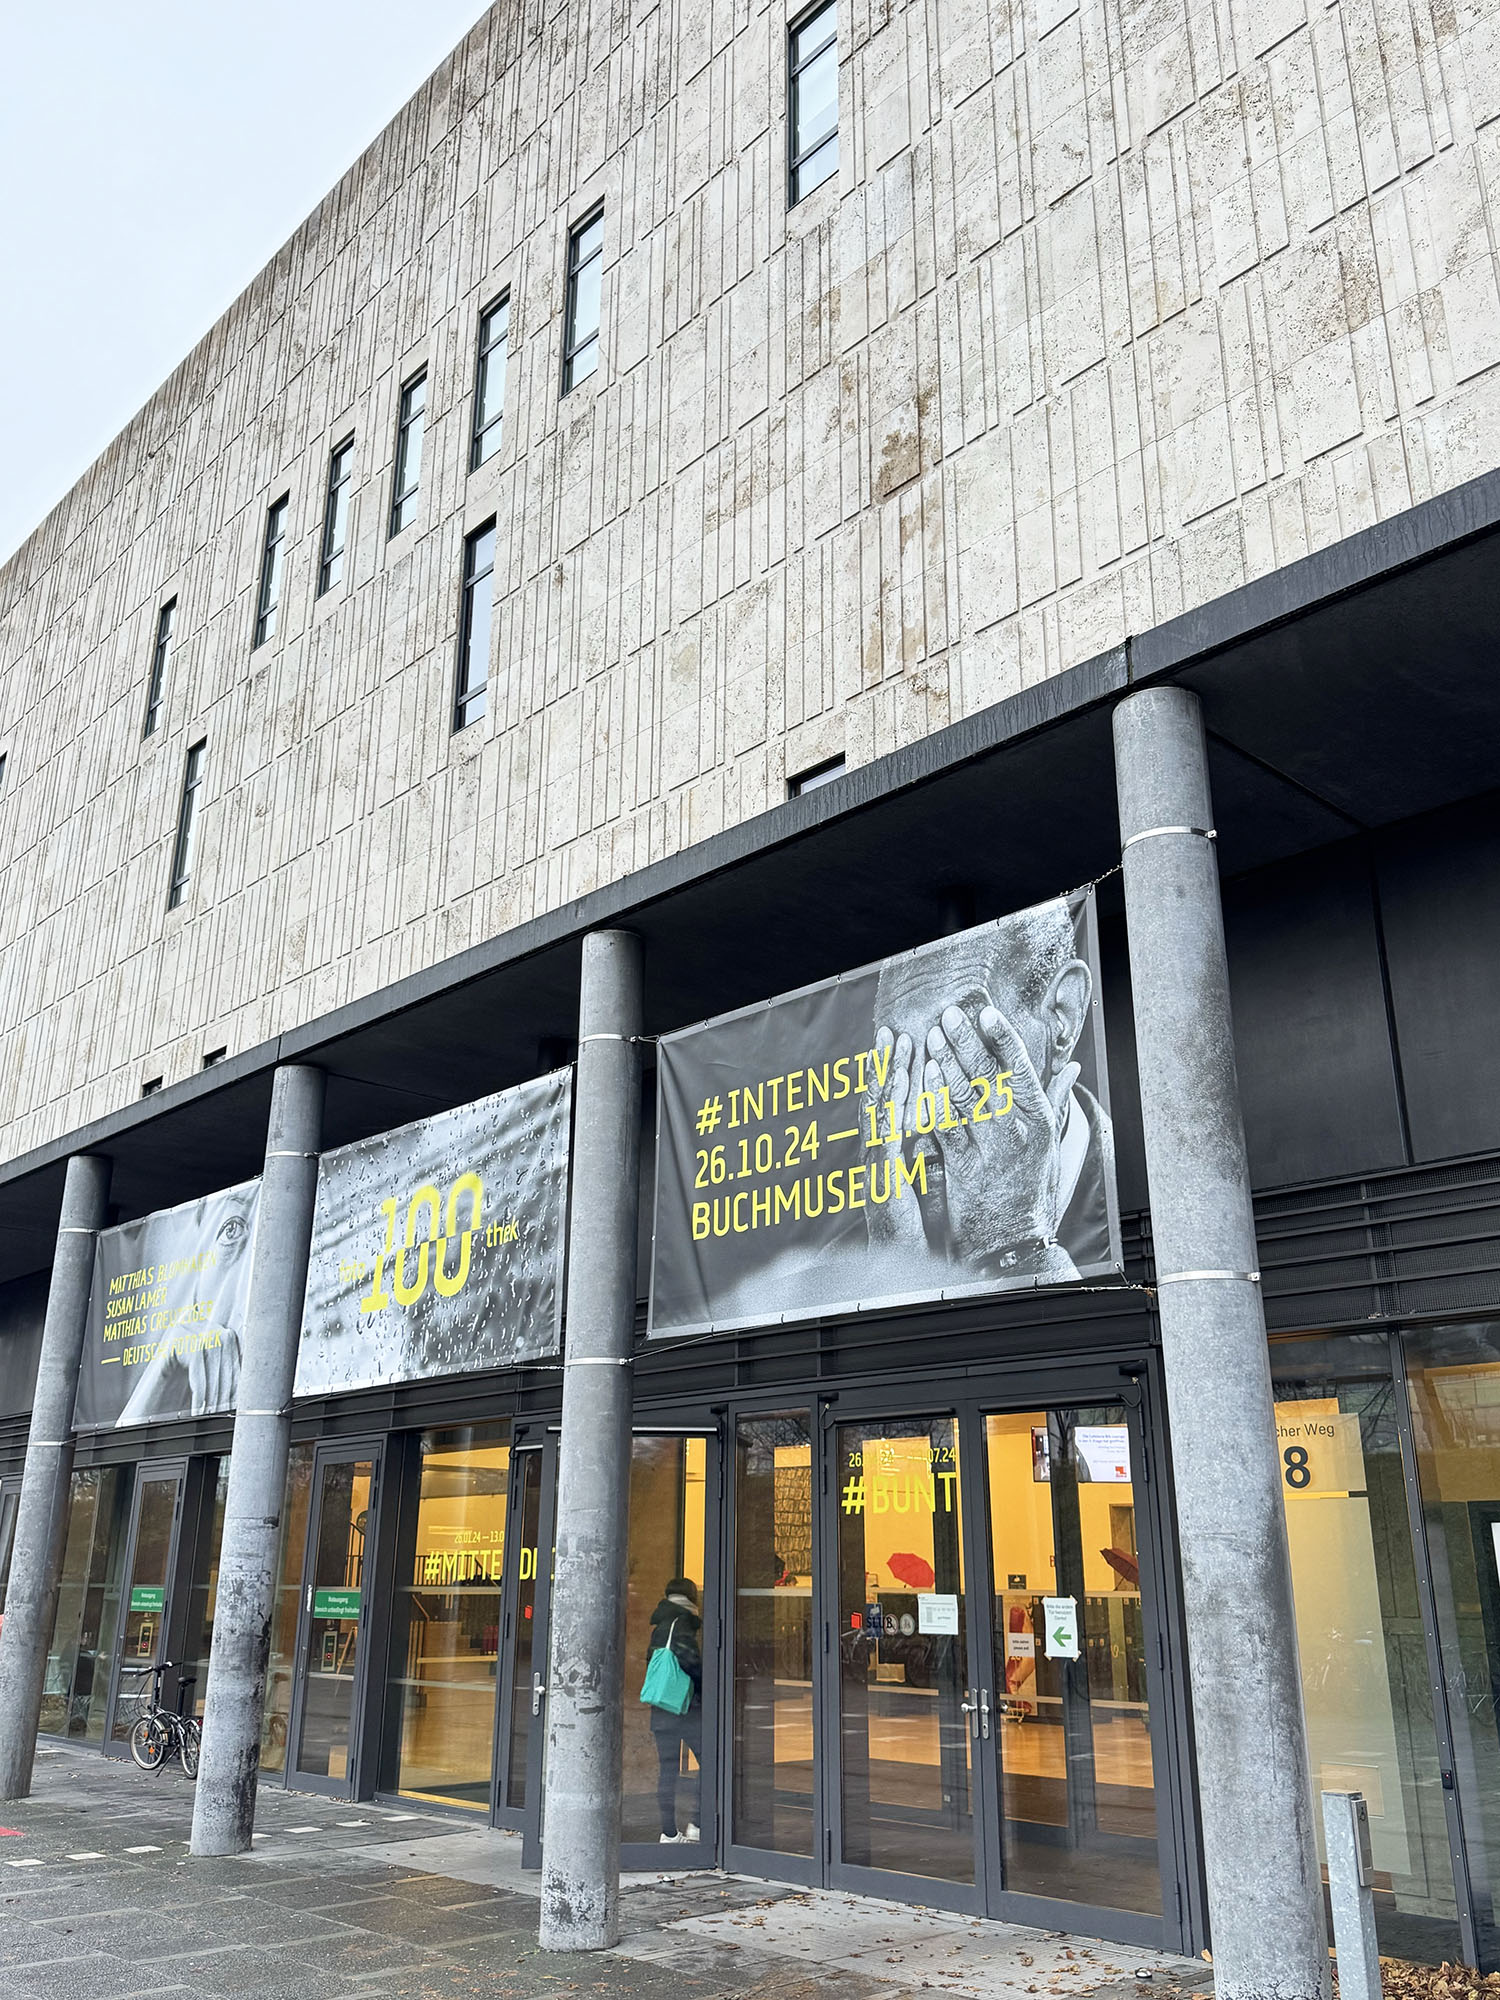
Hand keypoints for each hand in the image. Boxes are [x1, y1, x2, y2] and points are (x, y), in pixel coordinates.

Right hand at [862, 1027, 927, 1252]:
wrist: (902, 1276)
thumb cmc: (918, 1239)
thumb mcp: (922, 1193)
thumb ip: (922, 1164)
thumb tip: (932, 1140)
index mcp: (886, 1161)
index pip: (886, 1110)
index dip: (890, 1077)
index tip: (897, 1045)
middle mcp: (876, 1160)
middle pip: (877, 1102)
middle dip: (882, 1065)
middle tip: (890, 1029)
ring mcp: (876, 1169)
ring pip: (878, 1110)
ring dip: (885, 1074)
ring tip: (894, 1041)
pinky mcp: (882, 1180)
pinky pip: (885, 1135)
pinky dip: (889, 1105)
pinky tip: (895, 1083)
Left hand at [922, 1000, 1080, 1275]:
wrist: (1014, 1242)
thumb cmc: (1032, 1189)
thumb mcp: (1052, 1145)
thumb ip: (1055, 1102)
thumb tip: (1070, 1069)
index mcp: (1040, 1121)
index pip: (1021, 1070)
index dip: (1003, 1039)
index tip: (987, 1012)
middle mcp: (1018, 1133)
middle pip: (989, 1078)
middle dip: (967, 1042)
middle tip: (948, 1015)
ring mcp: (991, 1151)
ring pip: (965, 1098)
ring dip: (946, 1064)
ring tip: (933, 1037)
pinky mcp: (964, 1168)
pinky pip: (946, 1127)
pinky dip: (933, 1100)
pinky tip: (922, 1079)